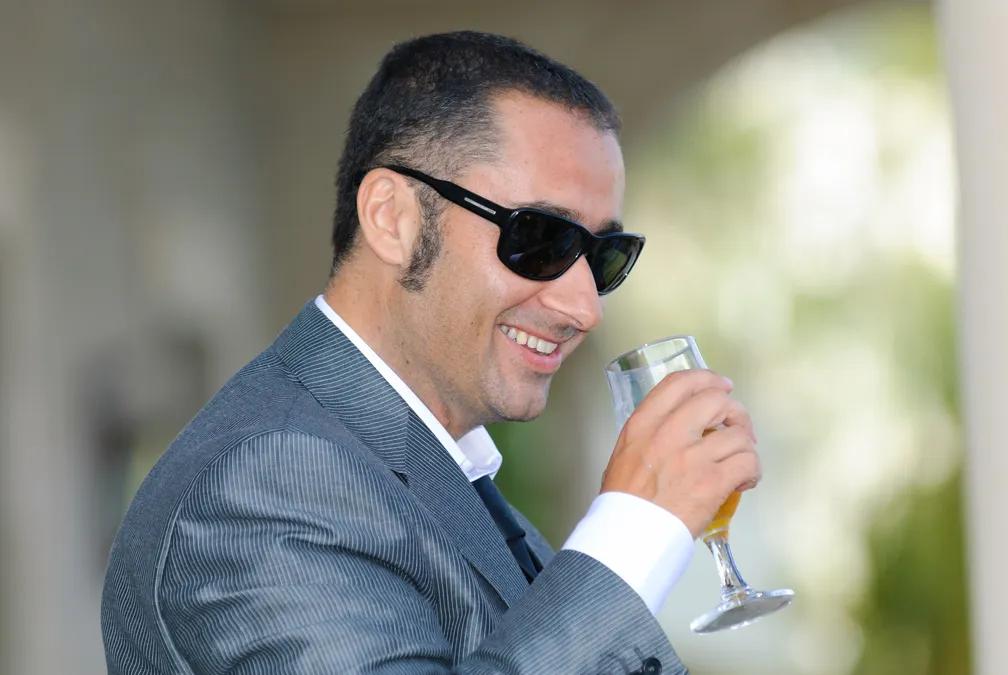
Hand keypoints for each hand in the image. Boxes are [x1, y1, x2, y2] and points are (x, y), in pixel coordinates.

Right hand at [600, 369, 761, 538]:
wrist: (629, 534)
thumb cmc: (624, 501)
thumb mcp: (625, 452)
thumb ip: (651, 432)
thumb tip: (682, 427)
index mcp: (644, 424)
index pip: (680, 383)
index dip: (707, 379)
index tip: (721, 386)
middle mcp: (669, 433)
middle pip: (716, 400)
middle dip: (734, 412)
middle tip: (736, 427)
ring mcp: (693, 457)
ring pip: (738, 434)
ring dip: (746, 447)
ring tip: (740, 462)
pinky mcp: (712, 482)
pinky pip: (748, 462)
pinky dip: (752, 470)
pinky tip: (743, 481)